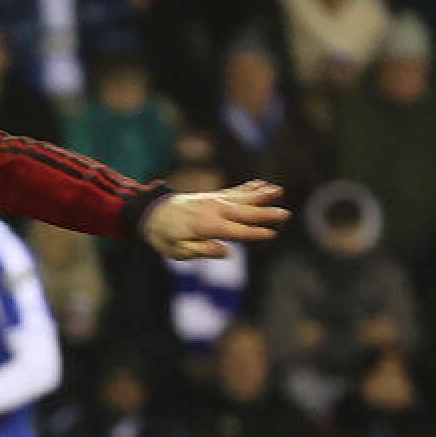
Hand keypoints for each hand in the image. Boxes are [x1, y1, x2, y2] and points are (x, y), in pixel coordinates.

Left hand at [141, 181, 286, 260]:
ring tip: (279, 190)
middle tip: (286, 214)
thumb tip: (227, 252)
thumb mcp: (176, 250)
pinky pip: (235, 191)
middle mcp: (213, 210)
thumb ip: (202, 250)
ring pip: (242, 197)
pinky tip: (262, 184)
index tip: (272, 234)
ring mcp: (214, 200)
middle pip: (244, 212)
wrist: (150, 212)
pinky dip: (249, 188)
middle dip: (265, 213)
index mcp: (207, 226)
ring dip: (261, 194)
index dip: (254, 233)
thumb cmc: (163, 236)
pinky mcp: (213, 195)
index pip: (236, 231)